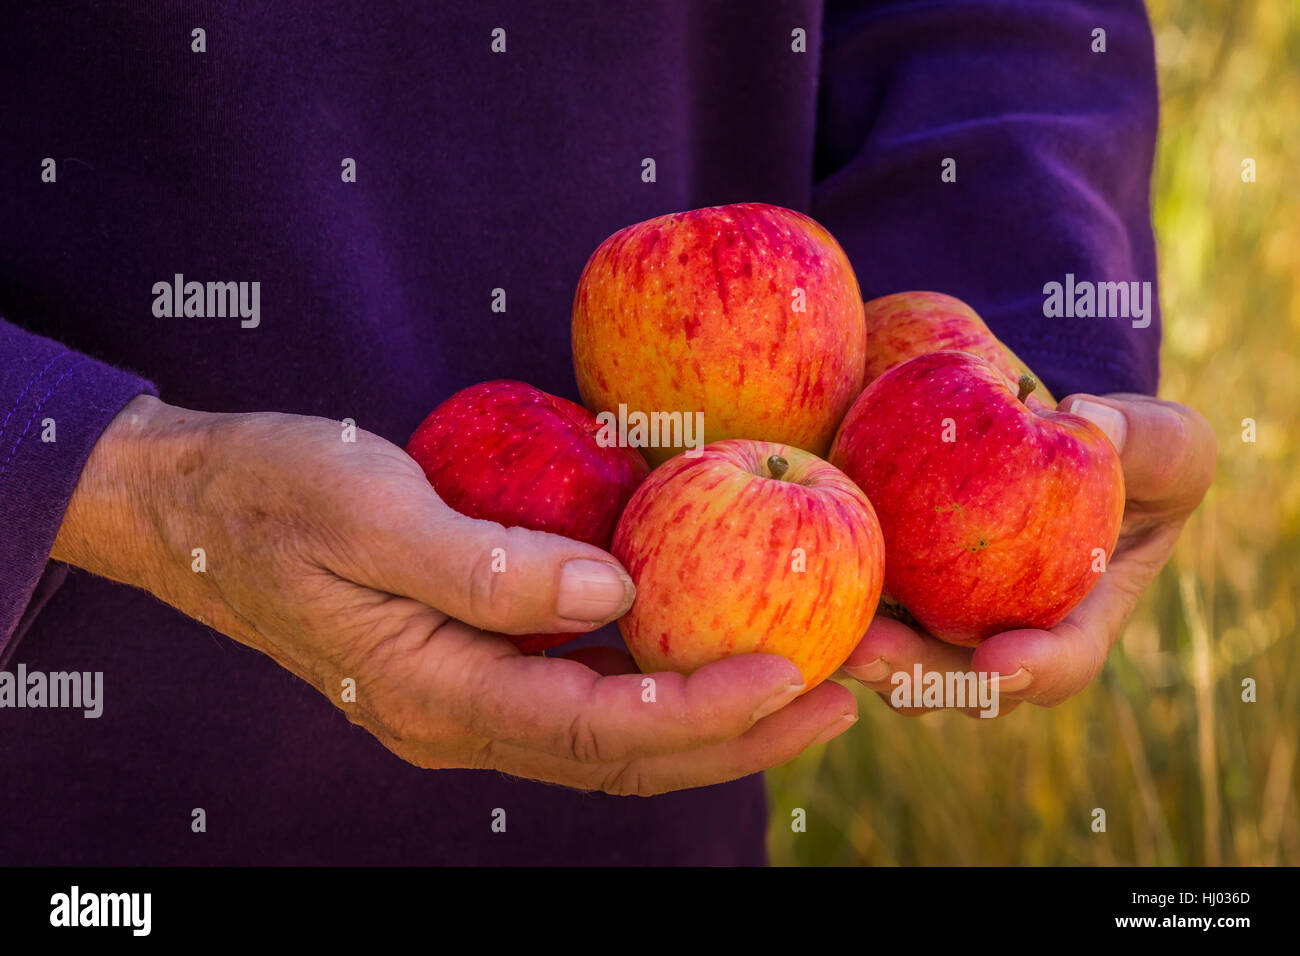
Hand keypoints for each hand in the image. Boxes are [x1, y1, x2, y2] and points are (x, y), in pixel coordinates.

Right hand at [53, 396, 856, 791]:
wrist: (188, 505)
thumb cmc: (268, 493)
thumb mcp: (366, 510)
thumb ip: (485, 564)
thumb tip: (614, 595)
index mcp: (434, 692)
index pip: (593, 726)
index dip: (698, 711)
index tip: (789, 673)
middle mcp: (460, 714)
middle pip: (621, 754)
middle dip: (735, 737)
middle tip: (839, 700)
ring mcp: (467, 695)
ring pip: (611, 733)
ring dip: (711, 718)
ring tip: (807, 684)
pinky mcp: (473, 660)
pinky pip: (583, 692)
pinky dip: (658, 682)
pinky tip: (709, 647)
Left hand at [840, 393, 1216, 715]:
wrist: (1042, 435)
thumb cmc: (1124, 450)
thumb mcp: (1164, 440)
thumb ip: (1148, 439)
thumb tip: (1090, 419)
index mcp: (1072, 622)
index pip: (1060, 663)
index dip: (1034, 671)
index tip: (1001, 660)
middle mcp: (997, 635)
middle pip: (953, 679)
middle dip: (914, 677)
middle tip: (874, 652)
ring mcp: (936, 614)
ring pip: (895, 657)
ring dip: (862, 655)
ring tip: (832, 634)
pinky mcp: (887, 579)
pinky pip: (857, 597)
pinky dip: (832, 596)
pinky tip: (804, 569)